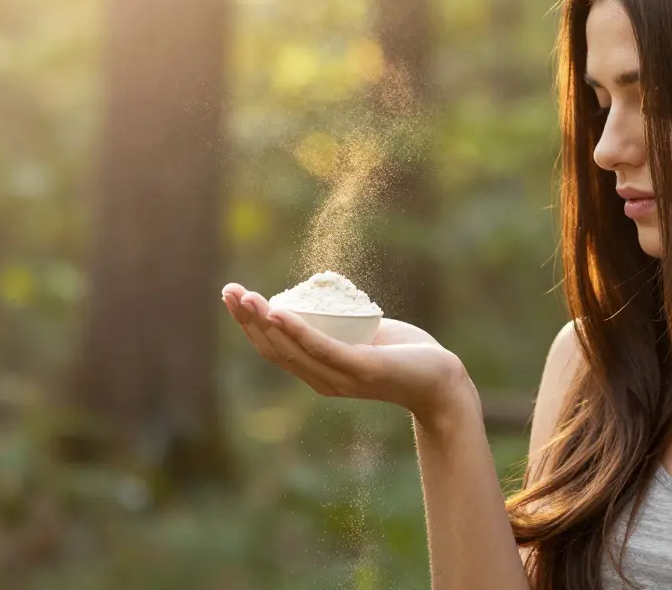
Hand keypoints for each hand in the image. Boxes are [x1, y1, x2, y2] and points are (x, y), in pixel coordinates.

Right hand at [221, 284, 473, 424]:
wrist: (442, 381)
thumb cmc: (406, 356)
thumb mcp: (366, 336)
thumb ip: (347, 325)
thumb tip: (331, 300)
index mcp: (318, 371)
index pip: (273, 347)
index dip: (249, 322)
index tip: (232, 295)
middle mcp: (322, 379)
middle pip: (274, 347)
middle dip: (247, 318)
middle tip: (228, 291)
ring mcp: (340, 376)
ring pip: (292, 348)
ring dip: (265, 320)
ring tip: (247, 297)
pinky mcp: (362, 369)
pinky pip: (324, 348)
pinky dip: (298, 330)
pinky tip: (280, 313)